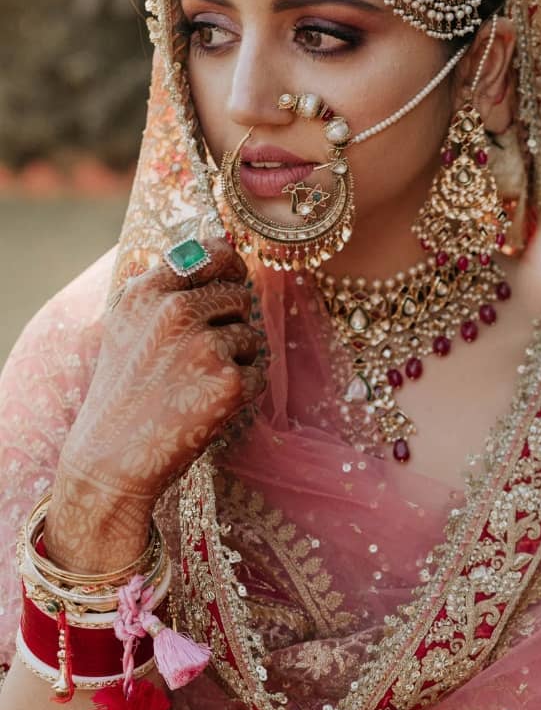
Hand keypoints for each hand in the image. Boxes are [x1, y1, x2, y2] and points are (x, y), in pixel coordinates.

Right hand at [45, 239, 263, 571]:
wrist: (113, 456)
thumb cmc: (124, 392)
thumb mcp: (127, 326)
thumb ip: (165, 288)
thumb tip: (220, 254)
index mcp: (148, 291)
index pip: (210, 253)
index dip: (229, 264)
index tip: (233, 274)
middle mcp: (176, 310)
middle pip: (238, 296)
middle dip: (229, 323)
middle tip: (196, 358)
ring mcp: (206, 345)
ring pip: (250, 335)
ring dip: (235, 359)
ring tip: (193, 385)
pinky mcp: (231, 380)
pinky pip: (258, 373)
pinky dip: (241, 391)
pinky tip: (206, 406)